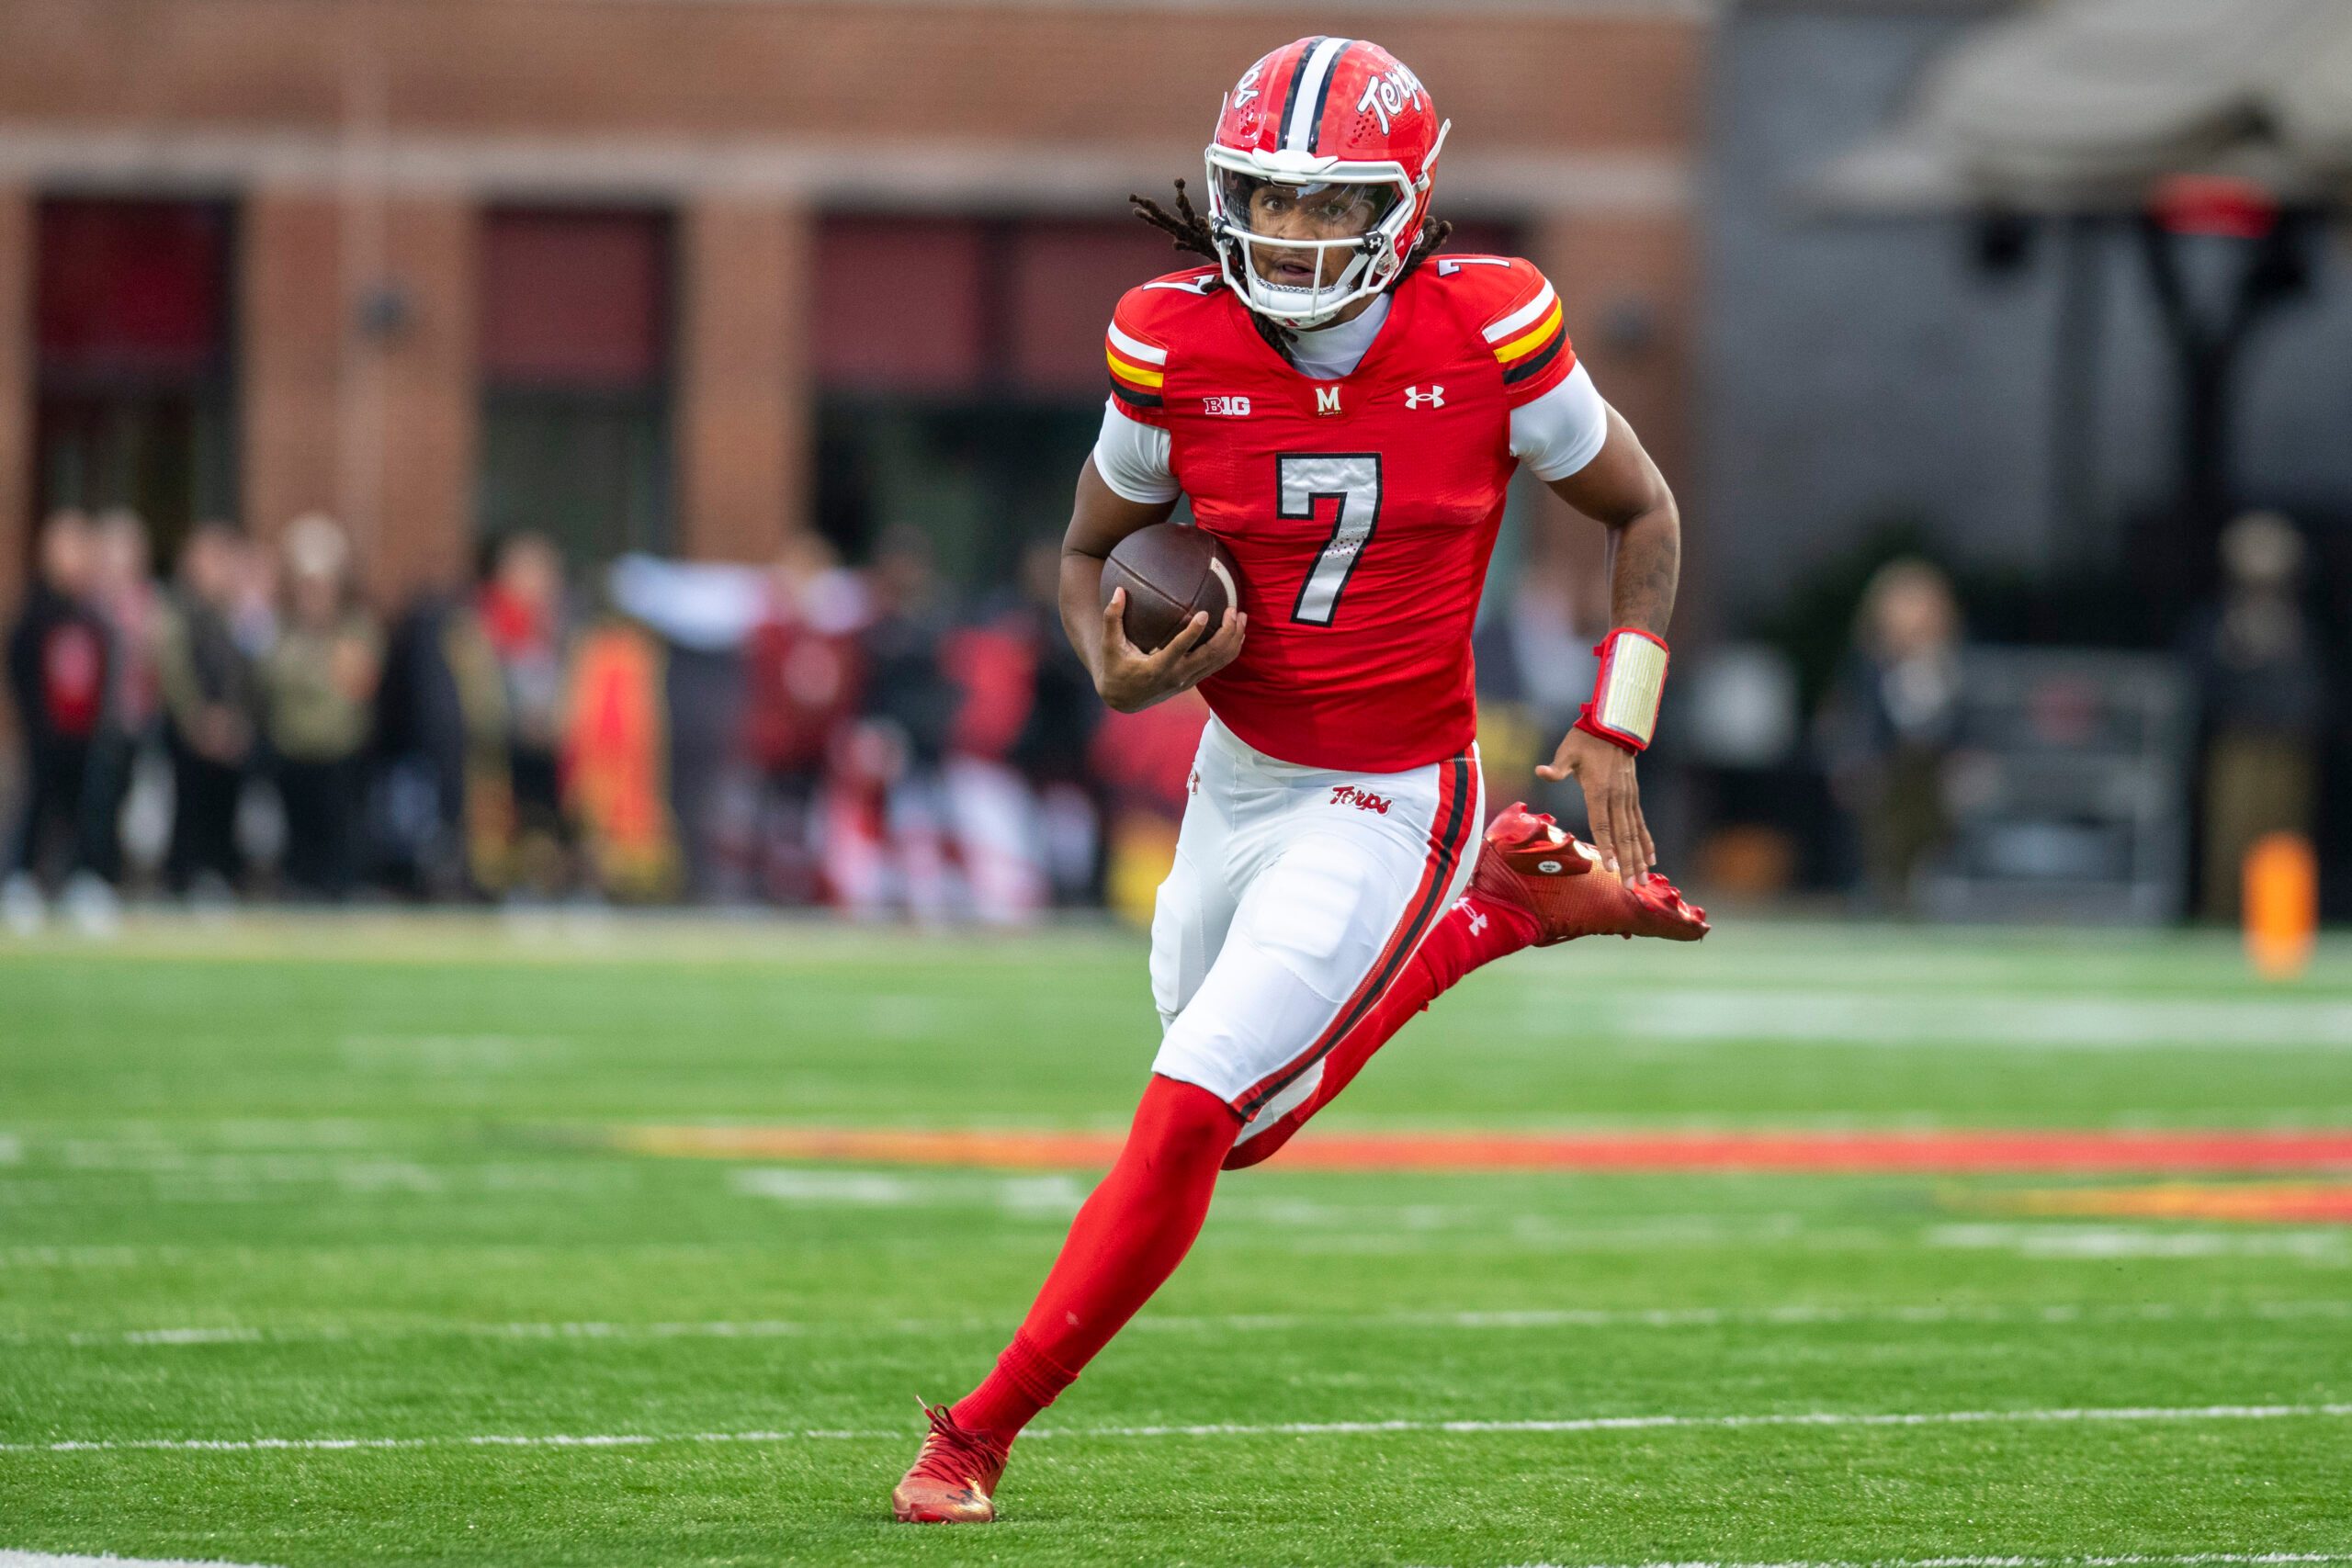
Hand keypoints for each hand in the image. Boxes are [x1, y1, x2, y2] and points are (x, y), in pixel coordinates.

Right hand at [1094, 588, 1245, 712]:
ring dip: (1234, 639)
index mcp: (1157, 668)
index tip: (1204, 613)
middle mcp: (1177, 676)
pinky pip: (1218, 665)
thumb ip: (1112, 618)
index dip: (1193, 633)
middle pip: (1210, 655)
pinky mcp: (1194, 681)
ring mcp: (1188, 680)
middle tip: (1233, 610)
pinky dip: (1231, 649)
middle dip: (1226, 633)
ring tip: (1242, 617)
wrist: (1124, 699)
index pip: (1178, 650)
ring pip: (1219, 661)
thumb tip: (1119, 590)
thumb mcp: (1109, 645)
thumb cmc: (1115, 667)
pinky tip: (1238, 632)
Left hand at [1538, 726, 1655, 884]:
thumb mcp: (1567, 751)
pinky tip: (1651, 860)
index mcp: (1599, 791)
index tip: (1611, 868)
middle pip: (1622, 837)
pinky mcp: (1633, 798)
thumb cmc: (1586, 740)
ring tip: (1643, 880)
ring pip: (1635, 834)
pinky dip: (1646, 843)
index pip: (1602, 825)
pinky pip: (1641, 824)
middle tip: (1632, 887)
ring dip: (1639, 859)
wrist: (1614, 726)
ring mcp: (1628, 799)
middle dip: (1628, 863)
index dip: (1607, 847)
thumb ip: (1557, 768)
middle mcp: (1617, 798)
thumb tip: (1541, 772)